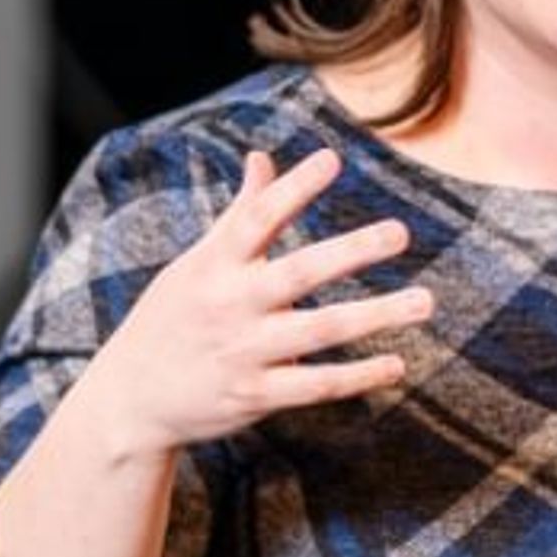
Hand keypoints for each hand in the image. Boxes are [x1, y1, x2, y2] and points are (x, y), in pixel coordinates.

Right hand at [72, 147, 432, 458]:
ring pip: (320, 331)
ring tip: (425, 301)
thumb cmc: (172, 318)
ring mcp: (243, 352)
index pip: (256, 218)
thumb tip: (261, 158)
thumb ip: (239, 214)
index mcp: (213, 265)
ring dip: (376, 316)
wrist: (131, 398)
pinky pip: (316, 385)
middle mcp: (230, 305)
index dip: (293, 188)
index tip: (331, 158)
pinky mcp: (254, 396)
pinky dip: (358, 376)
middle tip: (400, 232)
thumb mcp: (195, 263)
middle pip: (298, 273)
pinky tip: (397, 363)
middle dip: (350, 251)